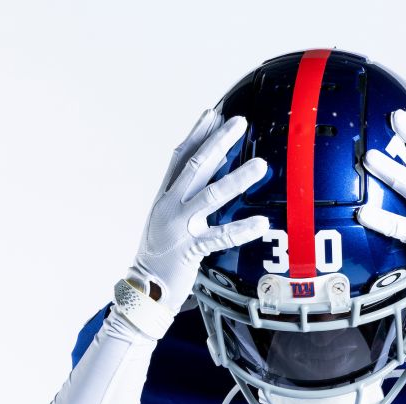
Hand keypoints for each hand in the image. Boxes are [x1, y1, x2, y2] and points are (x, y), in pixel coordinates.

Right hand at [132, 110, 269, 307]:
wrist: (143, 288)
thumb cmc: (161, 253)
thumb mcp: (169, 217)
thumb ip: (188, 194)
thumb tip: (214, 166)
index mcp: (164, 197)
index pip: (181, 157)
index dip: (197, 134)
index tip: (213, 113)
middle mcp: (170, 206)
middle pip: (196, 166)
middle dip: (218, 142)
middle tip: (240, 122)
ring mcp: (179, 227)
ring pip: (211, 196)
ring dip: (238, 179)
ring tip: (261, 165)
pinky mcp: (190, 250)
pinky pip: (220, 237)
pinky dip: (242, 229)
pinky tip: (261, 222)